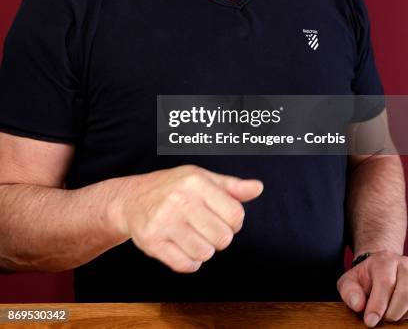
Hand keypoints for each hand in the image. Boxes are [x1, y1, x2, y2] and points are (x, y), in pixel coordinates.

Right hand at [112, 164, 262, 272]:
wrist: (131, 198)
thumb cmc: (172, 187)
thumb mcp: (202, 178)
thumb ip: (232, 186)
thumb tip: (258, 188)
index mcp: (196, 181)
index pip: (236, 215)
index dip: (233, 222)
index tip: (222, 218)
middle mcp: (180, 200)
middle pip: (223, 238)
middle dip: (218, 237)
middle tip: (205, 228)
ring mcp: (164, 221)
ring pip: (205, 254)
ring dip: (202, 249)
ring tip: (191, 235)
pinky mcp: (152, 241)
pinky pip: (185, 266)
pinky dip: (188, 261)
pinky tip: (181, 247)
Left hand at [337, 250, 407, 325]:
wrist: (381, 271)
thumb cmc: (365, 279)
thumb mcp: (350, 281)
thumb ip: (349, 291)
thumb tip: (357, 305)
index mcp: (384, 260)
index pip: (385, 282)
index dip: (378, 305)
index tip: (370, 321)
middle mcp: (404, 265)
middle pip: (404, 294)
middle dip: (390, 313)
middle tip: (379, 319)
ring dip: (400, 315)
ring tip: (387, 314)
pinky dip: (406, 315)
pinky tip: (398, 312)